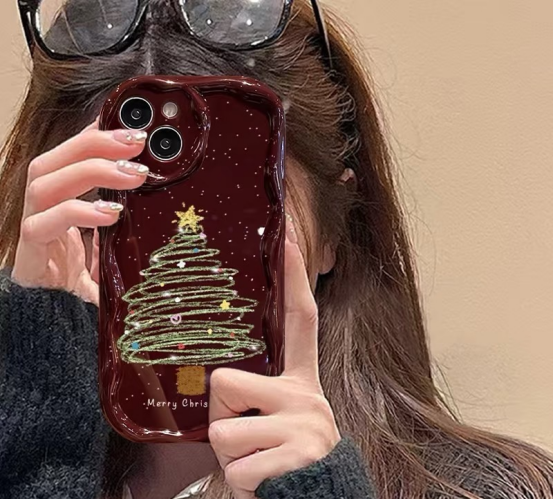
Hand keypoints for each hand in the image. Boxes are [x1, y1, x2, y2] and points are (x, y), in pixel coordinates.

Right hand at [12, 121, 148, 305]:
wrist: (57, 324)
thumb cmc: (89, 280)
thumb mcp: (115, 243)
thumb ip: (127, 219)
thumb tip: (164, 199)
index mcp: (61, 202)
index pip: (70, 158)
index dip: (93, 136)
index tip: (131, 126)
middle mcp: (42, 209)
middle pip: (52, 160)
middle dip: (95, 144)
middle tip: (138, 142)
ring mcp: (32, 228)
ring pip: (44, 182)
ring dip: (91, 171)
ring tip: (134, 175)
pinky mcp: (29, 253)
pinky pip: (43, 224)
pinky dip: (79, 213)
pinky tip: (112, 215)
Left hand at [209, 220, 340, 498]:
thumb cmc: (281, 459)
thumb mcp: (271, 421)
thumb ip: (252, 394)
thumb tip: (217, 382)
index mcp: (300, 382)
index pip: (300, 319)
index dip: (293, 278)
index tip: (287, 237)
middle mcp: (308, 396)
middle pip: (226, 382)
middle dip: (221, 415)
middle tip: (248, 439)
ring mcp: (306, 424)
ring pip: (223, 428)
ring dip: (230, 455)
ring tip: (256, 462)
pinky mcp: (298, 455)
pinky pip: (235, 464)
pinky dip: (240, 482)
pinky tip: (265, 482)